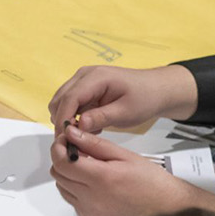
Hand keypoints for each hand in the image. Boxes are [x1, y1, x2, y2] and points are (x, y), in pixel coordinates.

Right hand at [48, 64, 198, 133]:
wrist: (155, 90)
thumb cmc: (145, 97)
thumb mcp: (126, 112)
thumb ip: (101, 117)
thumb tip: (78, 125)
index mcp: (96, 77)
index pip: (69, 98)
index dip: (64, 120)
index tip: (65, 138)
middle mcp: (84, 75)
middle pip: (59, 100)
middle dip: (63, 121)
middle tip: (76, 139)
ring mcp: (82, 80)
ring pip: (60, 103)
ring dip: (68, 119)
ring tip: (87, 132)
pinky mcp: (83, 88)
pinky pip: (69, 104)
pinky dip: (74, 117)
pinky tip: (90, 124)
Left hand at [50, 123, 214, 215]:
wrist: (167, 212)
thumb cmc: (153, 185)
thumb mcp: (125, 156)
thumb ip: (95, 145)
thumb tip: (73, 133)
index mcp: (101, 178)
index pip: (61, 161)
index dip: (59, 148)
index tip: (64, 141)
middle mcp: (91, 199)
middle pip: (58, 175)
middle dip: (63, 160)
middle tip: (77, 152)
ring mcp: (89, 213)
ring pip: (63, 189)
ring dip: (69, 176)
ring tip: (89, 170)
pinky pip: (74, 203)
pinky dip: (78, 192)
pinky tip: (96, 187)